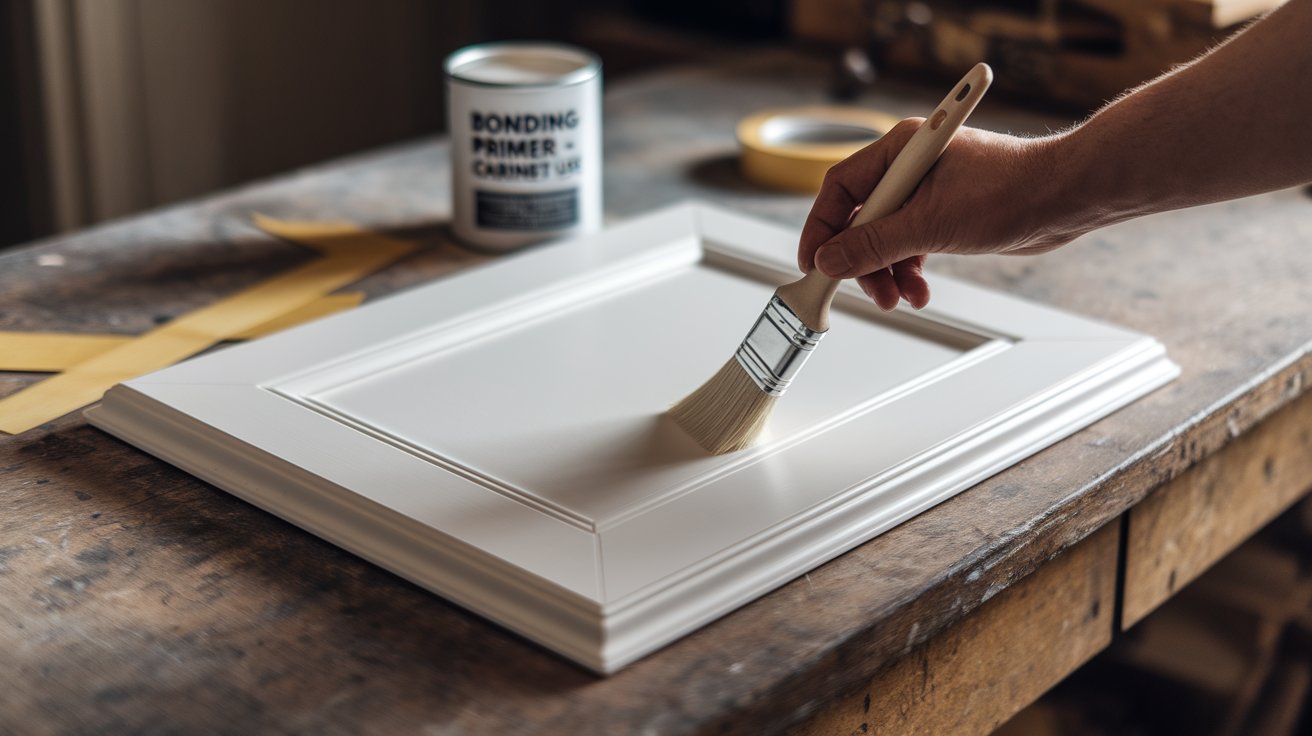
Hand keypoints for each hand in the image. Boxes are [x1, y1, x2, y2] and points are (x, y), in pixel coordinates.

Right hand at [797, 119, 1079, 309]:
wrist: (1066, 196)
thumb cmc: (1013, 190)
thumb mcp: (931, 224)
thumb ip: (875, 245)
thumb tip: (831, 261)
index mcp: (900, 150)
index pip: (840, 189)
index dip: (822, 228)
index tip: (815, 262)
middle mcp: (909, 166)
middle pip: (861, 218)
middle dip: (863, 260)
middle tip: (870, 290)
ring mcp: (927, 190)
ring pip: (886, 237)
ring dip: (888, 271)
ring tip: (901, 297)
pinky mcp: (945, 212)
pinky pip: (910, 244)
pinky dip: (911, 270)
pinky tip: (920, 290)